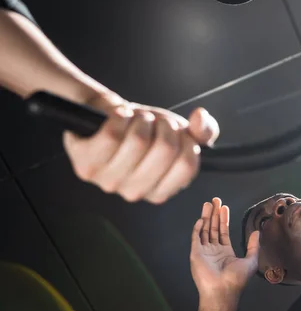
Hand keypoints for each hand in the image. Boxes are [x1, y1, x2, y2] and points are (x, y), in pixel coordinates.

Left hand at [62, 91, 219, 203]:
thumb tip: (200, 118)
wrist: (109, 120)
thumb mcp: (181, 133)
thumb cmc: (147, 132)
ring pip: (139, 140)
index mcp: (161, 191)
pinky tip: (120, 118)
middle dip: (165, 126)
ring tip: (137, 121)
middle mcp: (135, 192)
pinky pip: (113, 135)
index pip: (187, 165)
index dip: (187, 140)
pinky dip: (121, 118)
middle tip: (156, 124)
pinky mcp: (86, 165)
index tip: (178, 133)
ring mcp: (109, 182)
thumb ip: (204, 131)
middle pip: (165, 150)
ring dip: (142, 120)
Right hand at [190, 198, 258, 297]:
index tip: (224, 207)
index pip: (223, 231)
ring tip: (208, 204)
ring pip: (204, 230)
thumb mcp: (251, 260)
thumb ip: (253, 246)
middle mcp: (214, 250)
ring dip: (206, 217)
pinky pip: (196, 238)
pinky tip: (201, 219)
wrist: (223, 290)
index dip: (223, 219)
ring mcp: (204, 252)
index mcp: (225, 251)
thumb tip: (257, 231)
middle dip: (214, 214)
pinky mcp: (196, 254)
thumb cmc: (237, 279)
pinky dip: (198, 228)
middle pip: (213, 228)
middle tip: (215, 200)